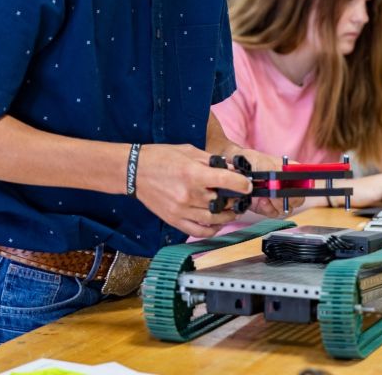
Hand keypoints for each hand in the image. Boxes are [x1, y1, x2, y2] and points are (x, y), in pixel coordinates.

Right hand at [134, 143, 251, 237]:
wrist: (134, 171)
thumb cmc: (160, 157)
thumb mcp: (188, 151)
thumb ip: (211, 161)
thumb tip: (231, 169)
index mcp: (192, 173)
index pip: (225, 181)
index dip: (241, 184)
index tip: (247, 185)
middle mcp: (188, 194)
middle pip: (222, 202)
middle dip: (235, 199)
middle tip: (239, 196)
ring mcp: (181, 210)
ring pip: (214, 220)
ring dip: (227, 215)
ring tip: (231, 209)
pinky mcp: (174, 220)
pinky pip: (199, 231)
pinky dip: (212, 229)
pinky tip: (217, 222)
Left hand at [234, 148, 304, 217]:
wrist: (233, 169)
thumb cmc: (249, 161)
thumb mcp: (263, 163)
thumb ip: (275, 174)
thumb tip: (280, 187)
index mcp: (290, 170)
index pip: (306, 182)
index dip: (301, 188)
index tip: (291, 190)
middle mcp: (287, 184)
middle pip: (298, 199)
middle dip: (286, 199)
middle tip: (275, 195)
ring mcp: (278, 196)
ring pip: (286, 208)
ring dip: (275, 204)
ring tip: (264, 197)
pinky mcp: (268, 206)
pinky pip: (274, 213)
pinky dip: (267, 209)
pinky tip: (260, 200)